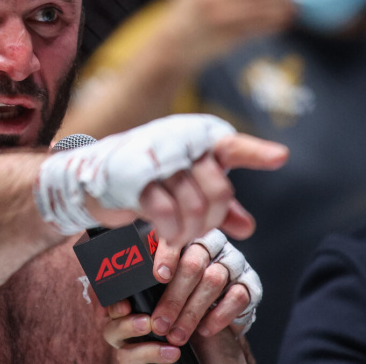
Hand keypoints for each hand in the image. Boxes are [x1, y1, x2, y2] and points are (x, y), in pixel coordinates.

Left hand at [103, 237, 256, 362]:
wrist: (208, 320)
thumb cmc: (172, 294)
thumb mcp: (152, 283)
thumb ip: (136, 277)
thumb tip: (108, 289)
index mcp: (183, 234)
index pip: (175, 235)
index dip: (167, 253)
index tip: (158, 276)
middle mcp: (210, 243)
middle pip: (193, 262)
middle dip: (174, 297)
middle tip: (159, 322)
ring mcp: (232, 262)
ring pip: (213, 279)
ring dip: (192, 311)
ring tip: (176, 334)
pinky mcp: (250, 283)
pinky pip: (238, 295)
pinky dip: (219, 314)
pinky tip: (205, 329)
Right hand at [138, 130, 286, 247]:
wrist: (94, 177)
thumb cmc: (147, 179)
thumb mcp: (185, 187)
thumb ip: (217, 204)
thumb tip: (248, 227)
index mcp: (195, 139)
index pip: (230, 146)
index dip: (256, 153)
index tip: (280, 157)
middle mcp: (178, 144)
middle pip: (219, 190)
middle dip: (214, 220)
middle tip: (200, 230)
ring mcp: (156, 161)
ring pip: (194, 206)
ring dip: (191, 231)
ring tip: (180, 235)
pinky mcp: (134, 180)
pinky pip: (167, 213)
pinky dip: (172, 231)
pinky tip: (168, 235)